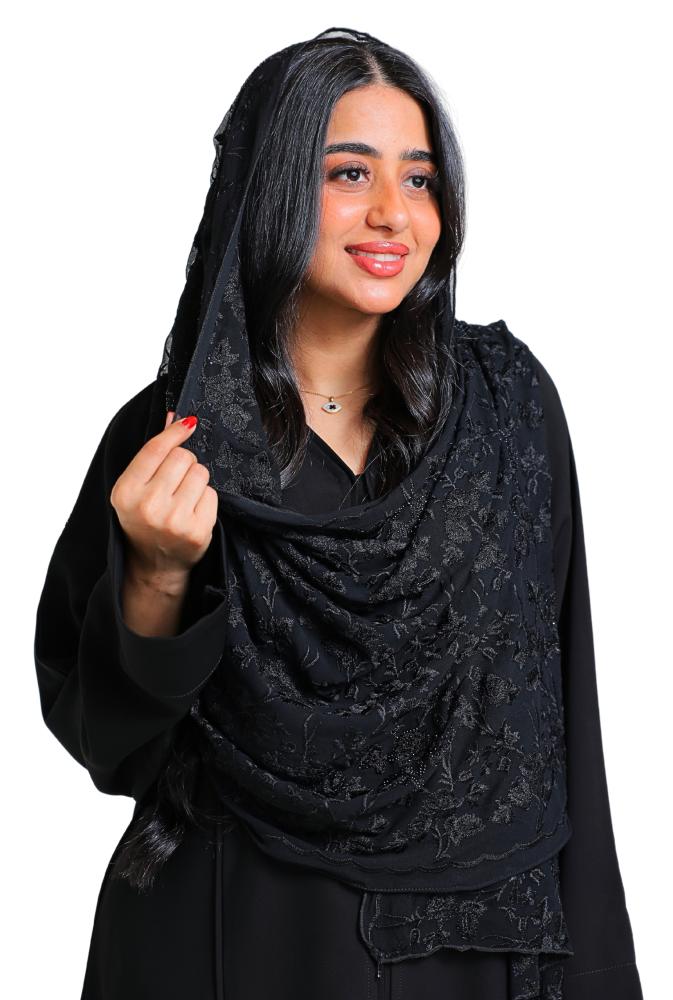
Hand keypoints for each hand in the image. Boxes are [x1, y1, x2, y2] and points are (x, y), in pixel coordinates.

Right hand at [110, 410, 217, 591]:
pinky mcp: (196, 532)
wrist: (154, 564)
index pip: (155, 449)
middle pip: (183, 458)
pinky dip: (206, 499)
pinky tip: (193, 512)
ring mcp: (173, 521)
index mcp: (125, 492)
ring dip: (197, 480)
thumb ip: (154, 453)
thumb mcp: (137, 487)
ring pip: (200, 473)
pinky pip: (212, 494)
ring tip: (184, 498)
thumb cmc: (145, 519)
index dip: (174, 433)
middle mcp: (147, 506)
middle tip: (176, 481)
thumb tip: (175, 416)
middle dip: (185, 463)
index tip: (188, 423)